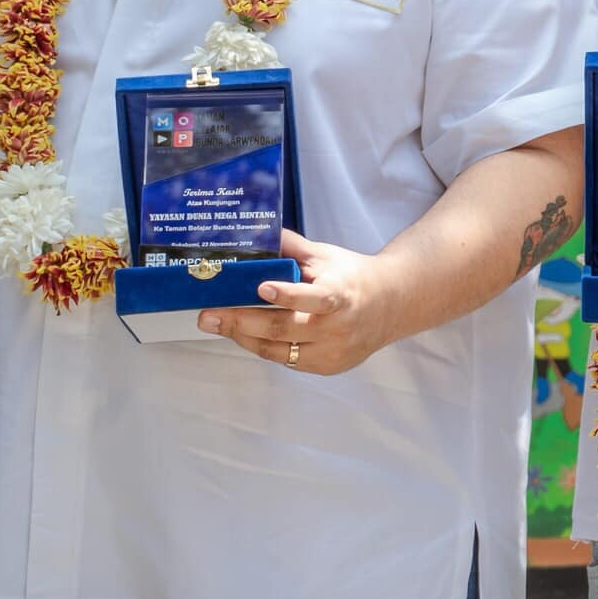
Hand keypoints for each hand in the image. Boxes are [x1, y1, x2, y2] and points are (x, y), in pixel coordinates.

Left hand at [200, 229, 401, 374]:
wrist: (390, 306)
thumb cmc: (351, 276)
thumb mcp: (326, 256)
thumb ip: (292, 247)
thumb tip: (258, 231)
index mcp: (341, 294)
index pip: (315, 298)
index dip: (288, 295)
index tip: (261, 288)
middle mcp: (337, 327)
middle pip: (283, 328)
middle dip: (241, 322)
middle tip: (208, 315)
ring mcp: (332, 351)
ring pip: (278, 350)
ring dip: (244, 337)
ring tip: (217, 324)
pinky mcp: (326, 367)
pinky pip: (286, 360)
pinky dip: (263, 346)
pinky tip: (245, 334)